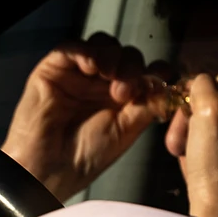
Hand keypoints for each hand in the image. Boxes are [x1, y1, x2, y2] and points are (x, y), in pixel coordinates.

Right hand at [1, 33, 157, 201]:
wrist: (48, 170)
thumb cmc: (85, 156)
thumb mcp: (127, 130)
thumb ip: (148, 105)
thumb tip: (169, 87)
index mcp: (124, 97)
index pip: (145, 70)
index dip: (155, 70)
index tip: (161, 79)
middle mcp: (103, 83)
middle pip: (127, 55)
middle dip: (132, 68)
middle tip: (125, 92)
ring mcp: (79, 74)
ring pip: (103, 46)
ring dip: (112, 57)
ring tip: (110, 79)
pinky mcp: (54, 69)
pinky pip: (72, 47)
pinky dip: (86, 52)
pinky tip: (91, 68)